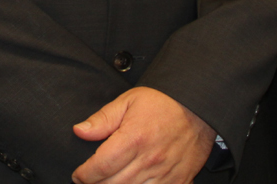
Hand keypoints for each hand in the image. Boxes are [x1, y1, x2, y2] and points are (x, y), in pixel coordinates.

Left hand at [70, 87, 215, 183]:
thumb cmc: (162, 104)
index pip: (101, 166)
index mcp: (134, 138)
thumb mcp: (128, 101)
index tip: (78, 175)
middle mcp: (149, 160)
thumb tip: (79, 131)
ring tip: (106, 182)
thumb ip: (102, 119)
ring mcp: (164, 174)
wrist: (198, 110)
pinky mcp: (177, 182)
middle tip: (90, 180)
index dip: (85, 175)